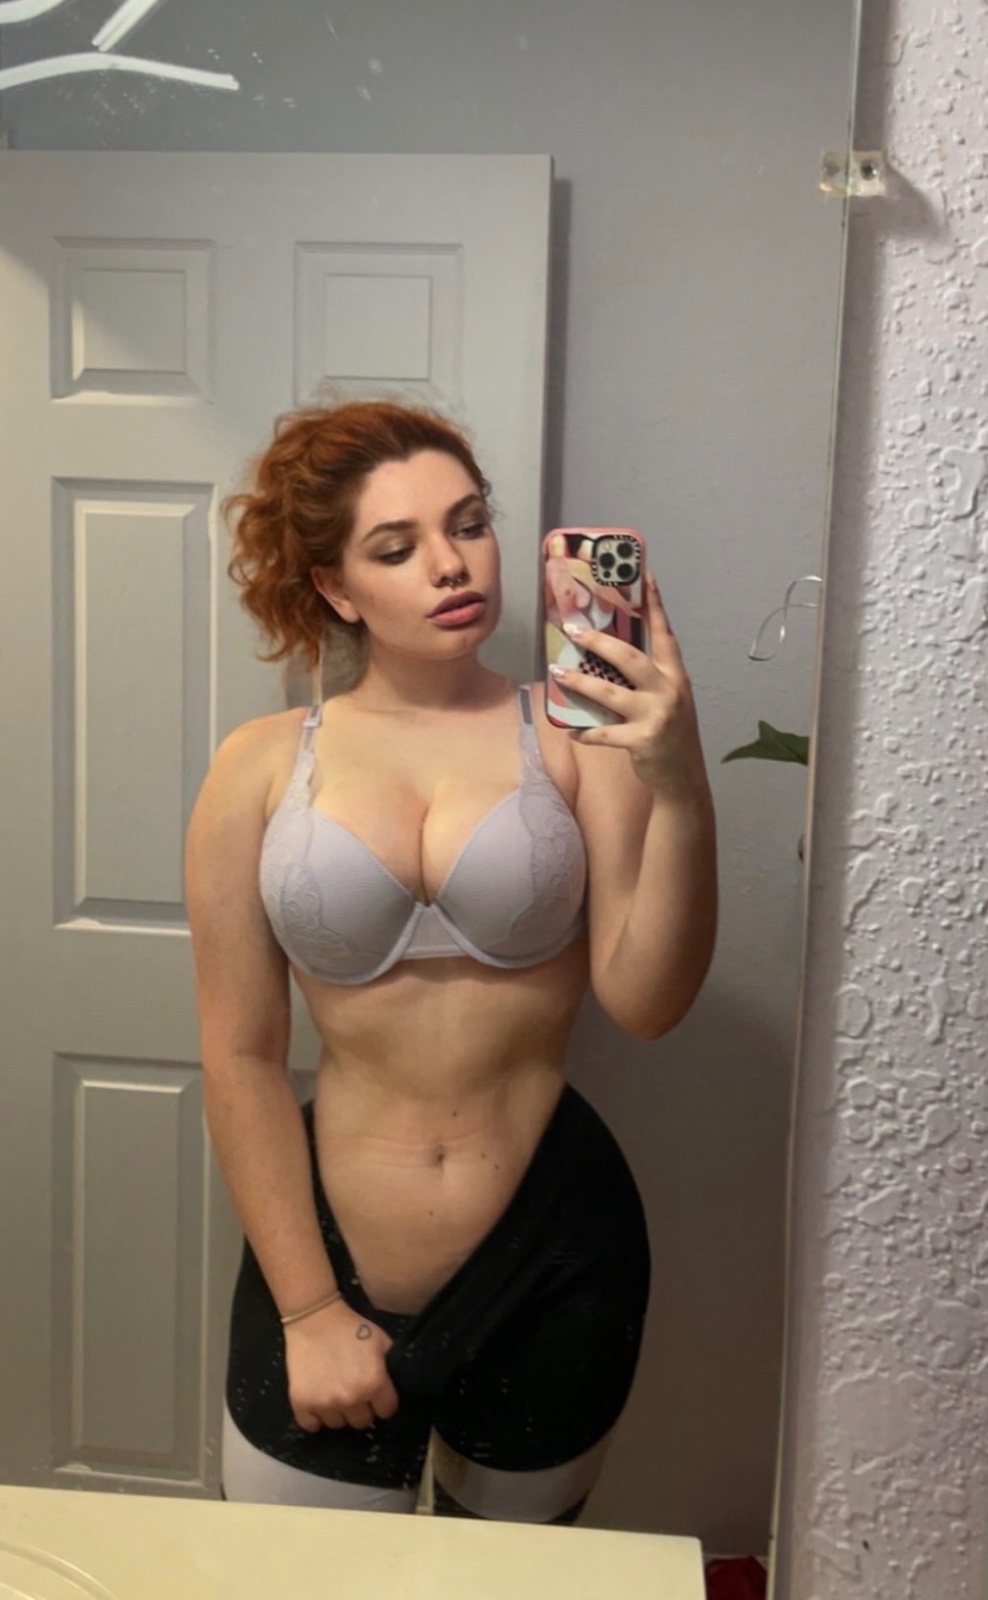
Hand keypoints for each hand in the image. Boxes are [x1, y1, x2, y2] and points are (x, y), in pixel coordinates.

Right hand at [284, 1299, 399, 1431]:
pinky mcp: (301, 1402)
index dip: (382, 1402)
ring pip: (337, 1424)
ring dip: (338, 1412)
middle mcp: (351, 1398)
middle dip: (361, 1408)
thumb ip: (391, 1368)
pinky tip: (317, 1401)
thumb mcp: (381, 1341)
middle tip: (353, 1390)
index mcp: (374, 1383)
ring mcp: (324, 1403)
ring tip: (334, 1391)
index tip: (375, 1393)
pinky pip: (311, 1425)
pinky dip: (314, 1417)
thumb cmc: (350, 1328)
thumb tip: (395, 1388)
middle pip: (362, 1422)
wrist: (315, 1317)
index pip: (386, 1411)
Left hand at [551, 572, 707, 795]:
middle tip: (573, 629)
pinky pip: (604, 733)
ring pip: (609, 693)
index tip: (646, 577)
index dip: (656, 605)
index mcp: (676, 677)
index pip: (665, 634)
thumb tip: (609, 658)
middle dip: (599, 642)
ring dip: (580, 683)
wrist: (684, 777)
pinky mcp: (642, 740)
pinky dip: (585, 731)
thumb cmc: (671, 734)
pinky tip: (570, 729)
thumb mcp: (668, 701)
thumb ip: (647, 680)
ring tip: (558, 672)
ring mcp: (656, 716)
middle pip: (630, 658)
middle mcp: (668, 691)